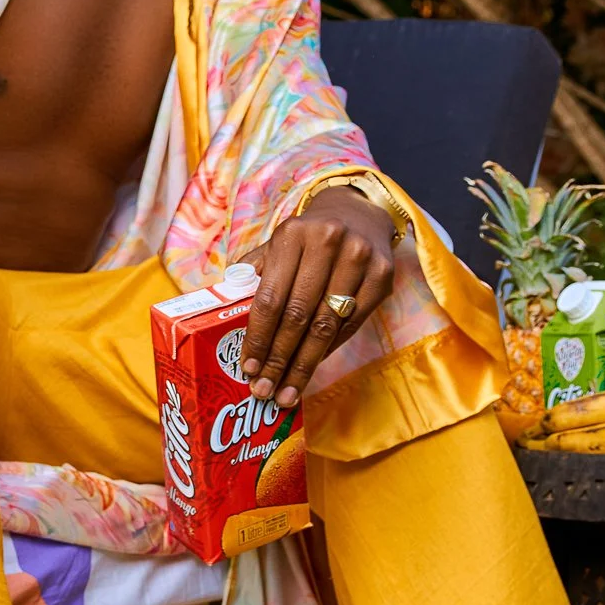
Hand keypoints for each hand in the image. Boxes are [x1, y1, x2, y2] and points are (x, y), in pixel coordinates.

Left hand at [240, 187, 397, 407]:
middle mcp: (328, 242)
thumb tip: (222, 316)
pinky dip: (329, 350)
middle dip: (279, 359)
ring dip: (304, 365)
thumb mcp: (277, 245)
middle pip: (299, 316)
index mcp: (292, 234)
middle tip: (264, 390)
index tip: (248, 367)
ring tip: (287, 392)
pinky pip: (351, 324)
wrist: (358, 213)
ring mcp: (359, 258)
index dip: (258, 337)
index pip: (270, 297)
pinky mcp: (382, 276)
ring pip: (327, 326)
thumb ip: (253, 275)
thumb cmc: (307, 238)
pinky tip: (312, 367)